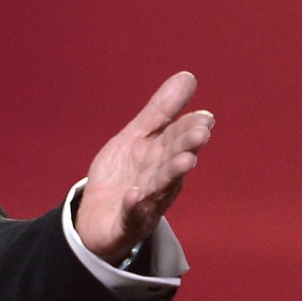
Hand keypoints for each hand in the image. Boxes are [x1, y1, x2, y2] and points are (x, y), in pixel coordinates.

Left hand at [74, 71, 214, 262]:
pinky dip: (135, 206)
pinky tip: (135, 195)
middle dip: (186, 147)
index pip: (176, 139)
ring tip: (185, 161)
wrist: (97, 217)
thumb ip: (161, 111)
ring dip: (172, 174)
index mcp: (161, 156)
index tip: (204, 117)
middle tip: (201, 133)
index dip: (189, 128)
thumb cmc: (124, 174)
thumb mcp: (136, 137)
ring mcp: (145, 204)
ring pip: (160, 188)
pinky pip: (131, 215)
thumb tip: (188, 76)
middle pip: (173, 161)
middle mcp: (159, 180)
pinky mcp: (127, 224)